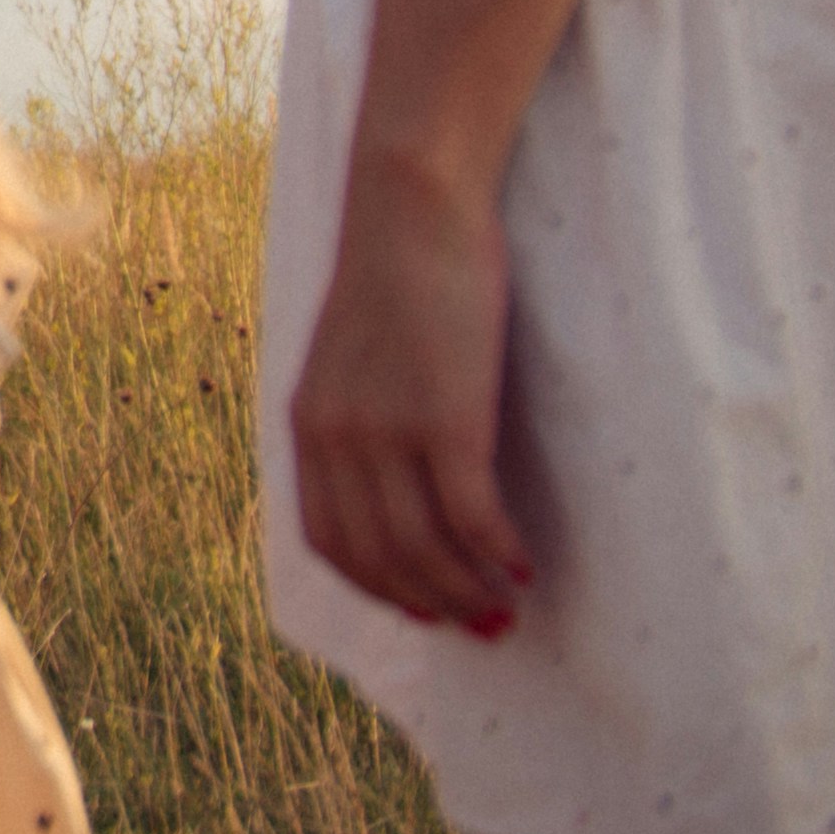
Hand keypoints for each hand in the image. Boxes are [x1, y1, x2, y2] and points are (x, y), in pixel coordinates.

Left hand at [289, 160, 535, 635]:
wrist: (410, 205)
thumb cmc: (395, 271)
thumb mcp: (352, 352)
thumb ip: (357, 413)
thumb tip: (390, 476)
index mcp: (307, 424)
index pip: (329, 540)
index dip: (377, 588)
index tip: (422, 609)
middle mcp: (336, 437)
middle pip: (380, 559)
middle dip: (432, 605)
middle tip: (484, 627)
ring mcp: (386, 429)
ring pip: (426, 549)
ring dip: (471, 592)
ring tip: (510, 605)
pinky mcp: (444, 416)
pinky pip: (472, 514)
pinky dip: (499, 552)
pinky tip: (527, 564)